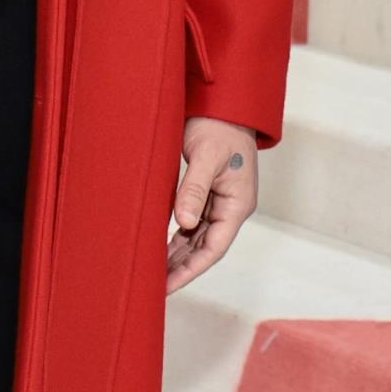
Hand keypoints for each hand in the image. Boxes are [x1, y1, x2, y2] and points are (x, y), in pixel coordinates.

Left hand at [166, 117, 257, 293]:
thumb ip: (194, 190)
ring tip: (152, 273)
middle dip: (181, 268)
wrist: (222, 104)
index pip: (214, 247)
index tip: (169, 285)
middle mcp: (230, 207)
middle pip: (205, 248)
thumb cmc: (218, 126)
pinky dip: (176, 238)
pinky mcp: (207, 194)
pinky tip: (159, 248)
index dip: (191, 269)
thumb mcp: (206, 156)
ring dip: (177, 256)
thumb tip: (184, 224)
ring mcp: (219, 202)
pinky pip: (191, 224)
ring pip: (197, 239)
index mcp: (237, 203)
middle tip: (153, 287)